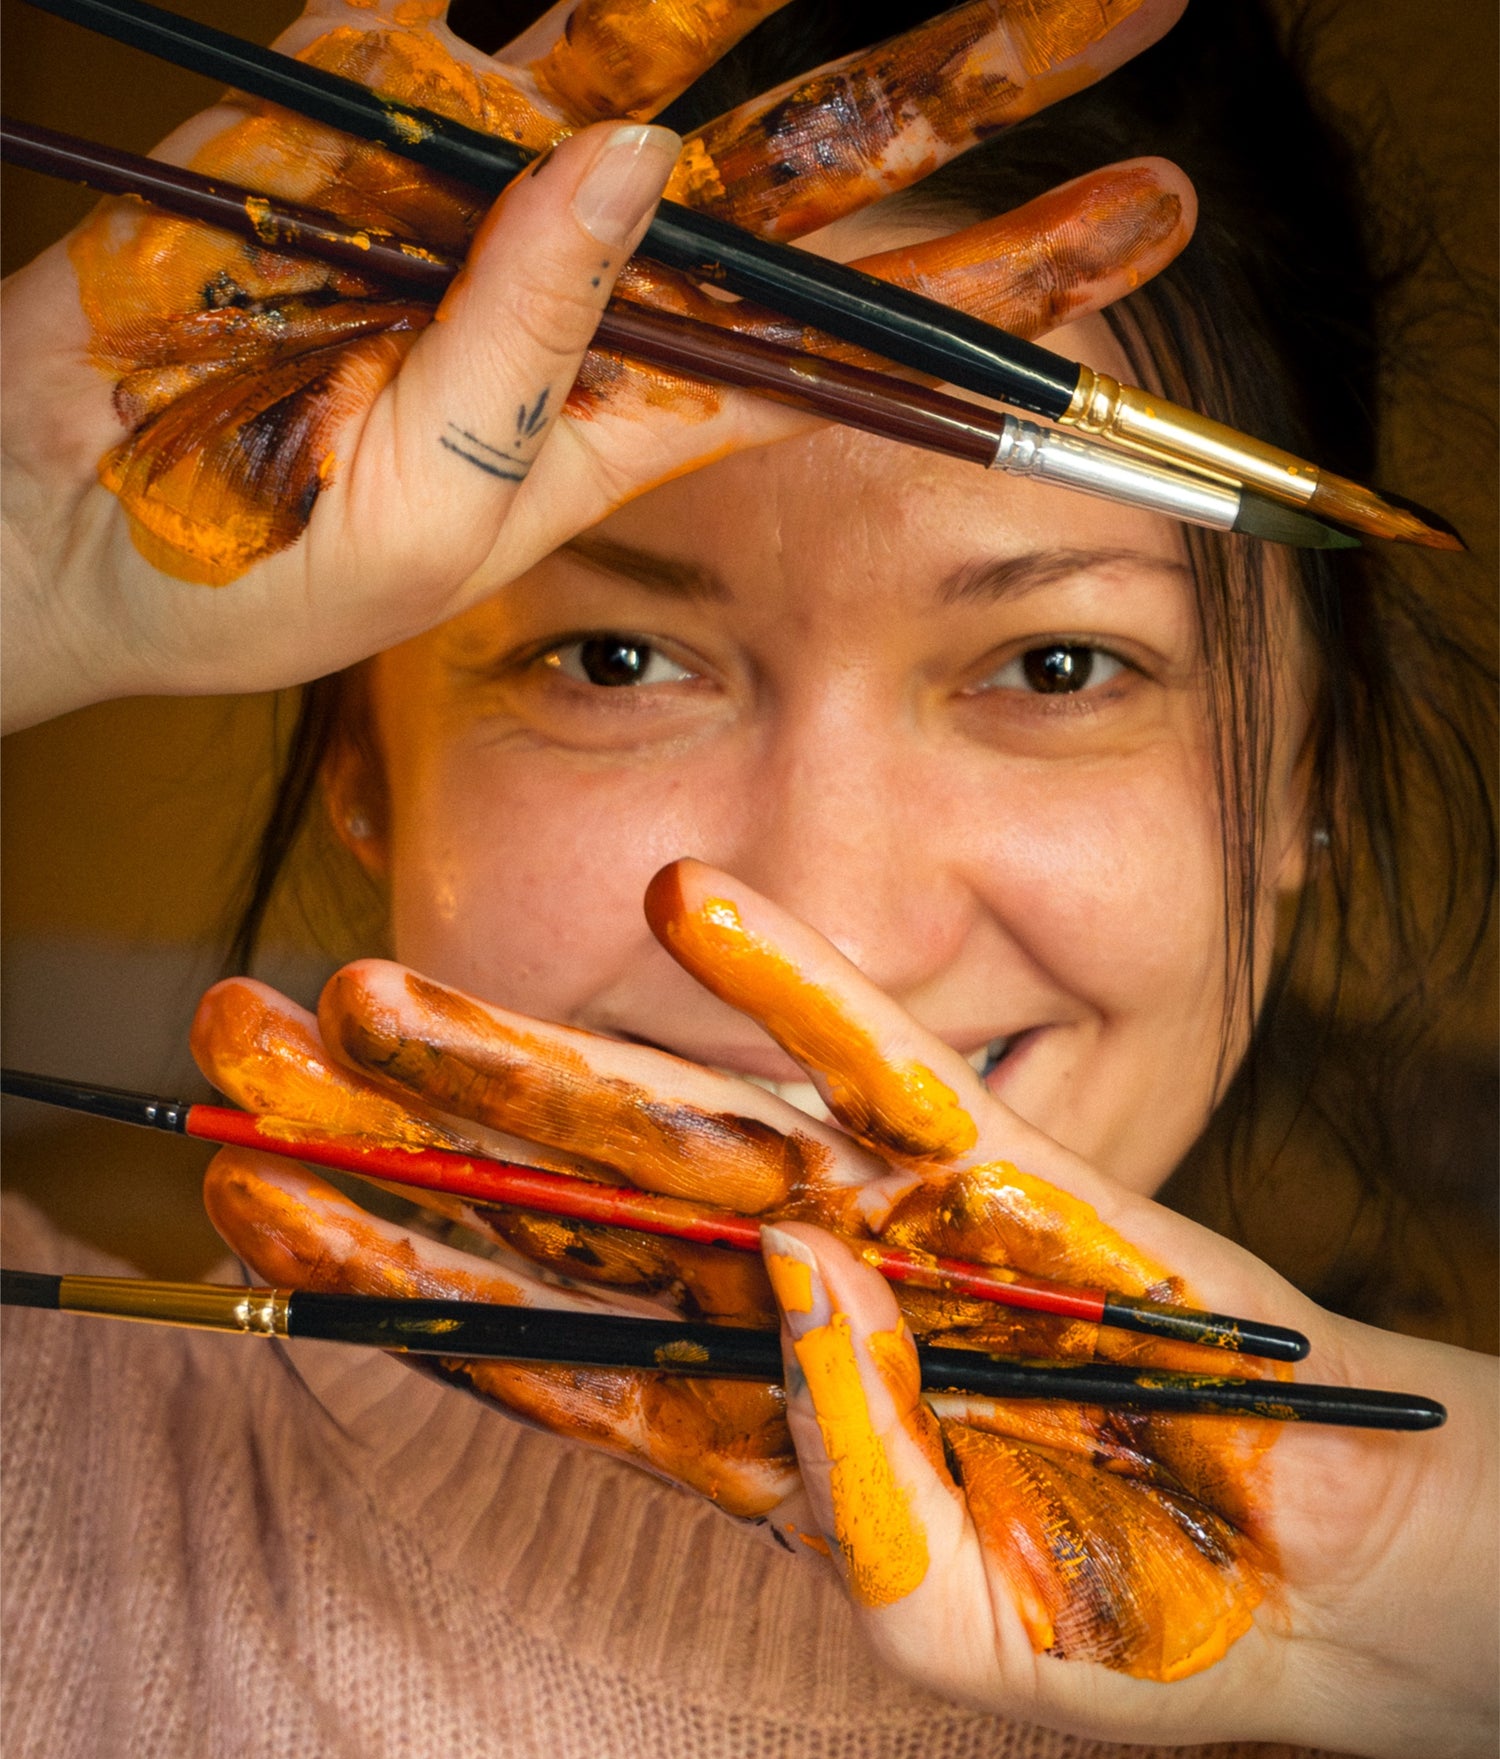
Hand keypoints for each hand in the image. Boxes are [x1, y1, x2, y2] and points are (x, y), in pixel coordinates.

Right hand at [1, 0, 1190, 728]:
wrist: (56, 526)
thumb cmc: (243, 575)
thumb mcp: (426, 514)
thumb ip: (528, 349)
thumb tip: (638, 163)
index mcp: (629, 417)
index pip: (851, 340)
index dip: (998, 283)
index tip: (1140, 223)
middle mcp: (590, 287)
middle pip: (813, 173)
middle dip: (973, 94)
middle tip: (1139, 10)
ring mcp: (487, 186)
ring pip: (680, 52)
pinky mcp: (373, 106)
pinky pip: (488, 12)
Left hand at [191, 861, 1496, 1758]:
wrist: (1297, 1561)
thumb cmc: (1116, 1610)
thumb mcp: (961, 1629)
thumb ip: (864, 1502)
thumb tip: (794, 1297)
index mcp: (731, 1424)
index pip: (516, 1332)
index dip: (376, 1260)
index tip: (239, 1182)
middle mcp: (771, 1304)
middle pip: (548, 1207)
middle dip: (389, 1127)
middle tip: (232, 1040)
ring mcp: (875, 1219)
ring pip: (668, 1122)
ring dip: (521, 1054)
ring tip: (370, 984)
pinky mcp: (993, 1166)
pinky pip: (880, 1063)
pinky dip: (796, 985)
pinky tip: (690, 905)